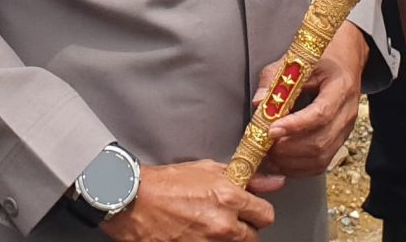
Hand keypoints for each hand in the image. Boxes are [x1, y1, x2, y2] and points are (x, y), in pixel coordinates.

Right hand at [100, 159, 272, 241]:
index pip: (266, 215)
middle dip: (243, 228)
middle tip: (225, 218)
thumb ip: (245, 177)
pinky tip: (195, 233)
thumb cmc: (165, 183)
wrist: (132, 201)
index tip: (249, 210)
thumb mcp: (207, 170)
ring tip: (206, 225)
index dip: (257, 212)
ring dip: (226, 238)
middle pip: (253, 237)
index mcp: (229, 198)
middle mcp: (223, 224)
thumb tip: (273, 182)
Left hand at [253, 22, 368, 179]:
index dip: (295, 126)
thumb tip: (259, 103)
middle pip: (320, 141)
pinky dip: (299, 168)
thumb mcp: (297, 60)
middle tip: (264, 144)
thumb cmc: (321, 59)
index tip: (271, 130)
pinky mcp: (340, 142)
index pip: (321, 113)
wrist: (345, 61)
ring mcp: (346, 130)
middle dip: (289, 148)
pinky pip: (321, 164)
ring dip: (292, 161)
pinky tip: (281, 163)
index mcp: (340, 87)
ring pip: (321, 157)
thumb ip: (274, 79)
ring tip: (269, 155)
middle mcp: (347, 112)